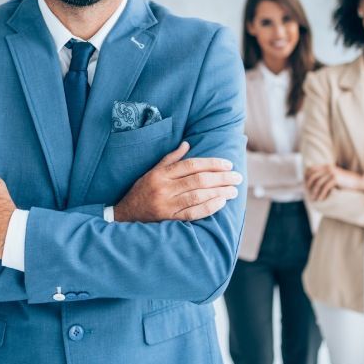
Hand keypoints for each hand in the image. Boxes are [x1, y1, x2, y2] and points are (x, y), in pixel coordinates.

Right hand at [114, 142, 241, 222]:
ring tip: (233, 191)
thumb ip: (170, 159)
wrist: (125, 215)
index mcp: (160, 174)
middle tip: (237, 178)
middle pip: (197, 180)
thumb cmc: (142, 191)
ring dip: (218, 193)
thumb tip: (187, 144)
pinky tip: (221, 203)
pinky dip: (208, 208)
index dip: (211, 164)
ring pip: (197, 196)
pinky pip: (192, 213)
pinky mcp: (169, 220)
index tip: (228, 165)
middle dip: (220, 178)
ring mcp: (166, 205)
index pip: (190, 165)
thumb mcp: (152, 171)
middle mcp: (164, 188)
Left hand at [304, 165, 363, 201]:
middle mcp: (328, 168)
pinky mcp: (336, 179)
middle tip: (309, 194)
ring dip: (315, 192)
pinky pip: (325, 187)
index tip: (305, 186)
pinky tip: (321, 199)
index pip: (311, 170)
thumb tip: (314, 184)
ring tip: (314, 199)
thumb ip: (325, 177)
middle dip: (309, 186)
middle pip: (313, 176)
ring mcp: (332, 173)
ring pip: (318, 183)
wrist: (360, 182)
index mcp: (327, 166)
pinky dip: (322, 194)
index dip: (306, 178)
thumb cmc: (347, 182)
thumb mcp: (335, 177)